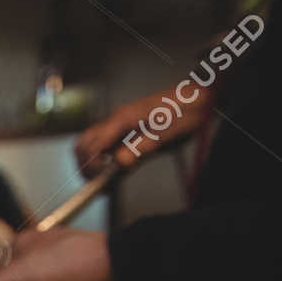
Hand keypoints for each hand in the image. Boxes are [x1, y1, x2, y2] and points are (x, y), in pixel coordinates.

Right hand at [75, 83, 213, 174]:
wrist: (198, 99)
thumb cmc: (185, 111)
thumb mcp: (166, 133)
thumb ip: (141, 147)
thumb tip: (119, 163)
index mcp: (122, 119)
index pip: (92, 144)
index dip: (92, 164)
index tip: (102, 177)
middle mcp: (116, 122)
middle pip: (83, 143)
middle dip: (84, 164)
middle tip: (97, 181)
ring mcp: (120, 127)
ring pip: (91, 146)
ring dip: (92, 164)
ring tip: (105, 180)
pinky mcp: (126, 133)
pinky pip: (106, 148)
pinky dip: (105, 162)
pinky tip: (116, 173)